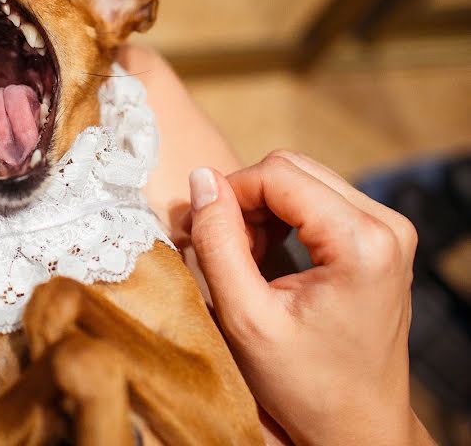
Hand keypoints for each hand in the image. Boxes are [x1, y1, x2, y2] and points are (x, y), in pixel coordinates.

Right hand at [187, 151, 432, 445]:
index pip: (278, 174)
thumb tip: (201, 180)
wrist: (356, 424)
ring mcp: (388, 230)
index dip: (229, 192)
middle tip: (223, 248)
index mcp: (362, 242)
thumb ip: (219, 243)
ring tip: (242, 258)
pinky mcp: (380, 238)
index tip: (203, 230)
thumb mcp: (246, 318)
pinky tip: (266, 256)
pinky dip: (281, 218)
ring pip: (302, 179)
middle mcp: (386, 225)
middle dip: (245, 200)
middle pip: (292, 169)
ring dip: (260, 209)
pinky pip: (318, 199)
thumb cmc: (306, 384)